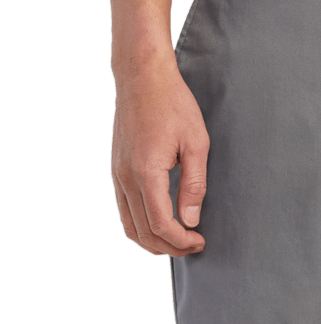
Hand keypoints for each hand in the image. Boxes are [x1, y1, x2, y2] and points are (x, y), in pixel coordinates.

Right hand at [110, 57, 208, 256]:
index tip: (200, 241)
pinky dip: (140, 226)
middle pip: (143, 232)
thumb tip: (191, 220)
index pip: (161, 224)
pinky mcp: (115, 170)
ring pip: (129, 225)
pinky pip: (123, 210)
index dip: (181, 240)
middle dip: (170, 247)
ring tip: (178, 241)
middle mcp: (125, 177)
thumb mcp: (196, 143)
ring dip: (153, 241)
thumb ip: (194, 185)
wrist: (142, 77)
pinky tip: (160, 225)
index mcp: (146, 172)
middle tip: (194, 246)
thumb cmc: (173, 104)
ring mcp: (117, 174)